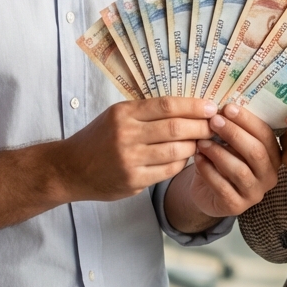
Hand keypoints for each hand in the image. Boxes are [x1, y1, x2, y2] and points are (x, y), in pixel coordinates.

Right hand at [54, 97, 215, 202]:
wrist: (70, 169)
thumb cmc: (98, 138)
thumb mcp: (117, 115)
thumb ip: (146, 112)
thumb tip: (188, 107)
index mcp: (123, 113)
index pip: (166, 106)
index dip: (193, 106)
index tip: (211, 106)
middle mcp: (126, 135)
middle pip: (175, 128)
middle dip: (201, 126)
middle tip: (215, 125)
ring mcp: (129, 160)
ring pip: (176, 151)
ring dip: (195, 146)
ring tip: (203, 141)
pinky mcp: (132, 181)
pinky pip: (168, 170)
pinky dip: (181, 162)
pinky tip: (186, 157)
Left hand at [185, 103, 281, 217]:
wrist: (206, 191)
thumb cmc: (221, 160)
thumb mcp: (229, 143)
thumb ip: (232, 128)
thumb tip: (221, 106)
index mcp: (273, 155)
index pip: (265, 134)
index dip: (247, 120)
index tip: (227, 107)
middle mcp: (269, 176)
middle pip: (256, 152)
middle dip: (234, 133)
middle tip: (214, 121)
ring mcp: (254, 194)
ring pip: (240, 170)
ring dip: (218, 152)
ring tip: (201, 141)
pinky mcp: (236, 207)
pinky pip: (223, 187)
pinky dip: (208, 171)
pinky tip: (198, 158)